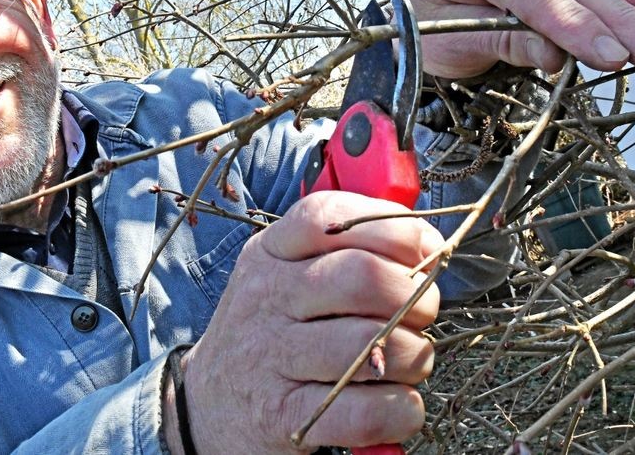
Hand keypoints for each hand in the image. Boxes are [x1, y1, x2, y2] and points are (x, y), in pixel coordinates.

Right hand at [176, 192, 442, 452]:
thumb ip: (344, 250)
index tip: (423, 252)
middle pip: (362, 278)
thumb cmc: (268, 331)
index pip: (331, 218)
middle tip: (422, 313)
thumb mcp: (284, 273)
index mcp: (271, 253)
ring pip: (371, 345)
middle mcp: (267, 298)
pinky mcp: (285, 416)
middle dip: (415, 295)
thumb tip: (427, 245)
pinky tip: (401, 404)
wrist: (207, 405)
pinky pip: (364, 412)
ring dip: (415, 356)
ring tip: (412, 361)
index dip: (394, 230)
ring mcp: (273, 358)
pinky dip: (401, 409)